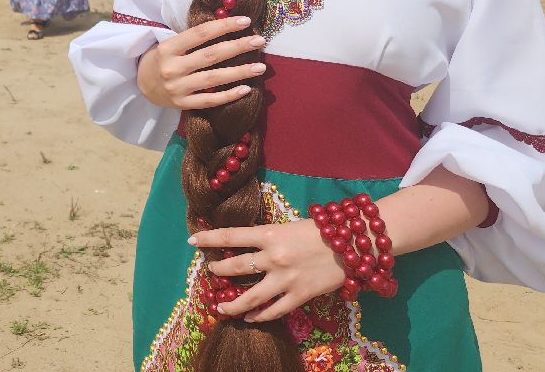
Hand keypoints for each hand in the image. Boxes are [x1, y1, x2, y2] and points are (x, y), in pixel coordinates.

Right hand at [135, 16, 266, 109]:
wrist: (141, 85)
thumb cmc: (161, 59)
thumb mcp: (170, 44)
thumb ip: (193, 39)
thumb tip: (227, 28)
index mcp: (168, 48)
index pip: (200, 34)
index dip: (224, 26)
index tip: (245, 21)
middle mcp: (172, 67)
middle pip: (211, 55)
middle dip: (238, 47)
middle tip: (259, 41)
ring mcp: (178, 88)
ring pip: (213, 79)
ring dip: (239, 72)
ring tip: (260, 67)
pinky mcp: (183, 104)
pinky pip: (209, 100)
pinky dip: (229, 95)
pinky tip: (246, 89)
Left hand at [190, 218, 345, 321]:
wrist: (352, 244)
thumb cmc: (320, 230)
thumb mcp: (288, 227)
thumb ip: (268, 238)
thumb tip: (250, 246)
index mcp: (269, 234)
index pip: (230, 235)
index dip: (209, 238)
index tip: (192, 240)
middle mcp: (273, 257)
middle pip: (236, 267)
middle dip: (218, 270)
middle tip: (211, 272)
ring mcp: (285, 279)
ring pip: (250, 297)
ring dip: (233, 305)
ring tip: (222, 309)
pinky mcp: (299, 295)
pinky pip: (274, 310)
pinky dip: (259, 316)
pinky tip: (251, 318)